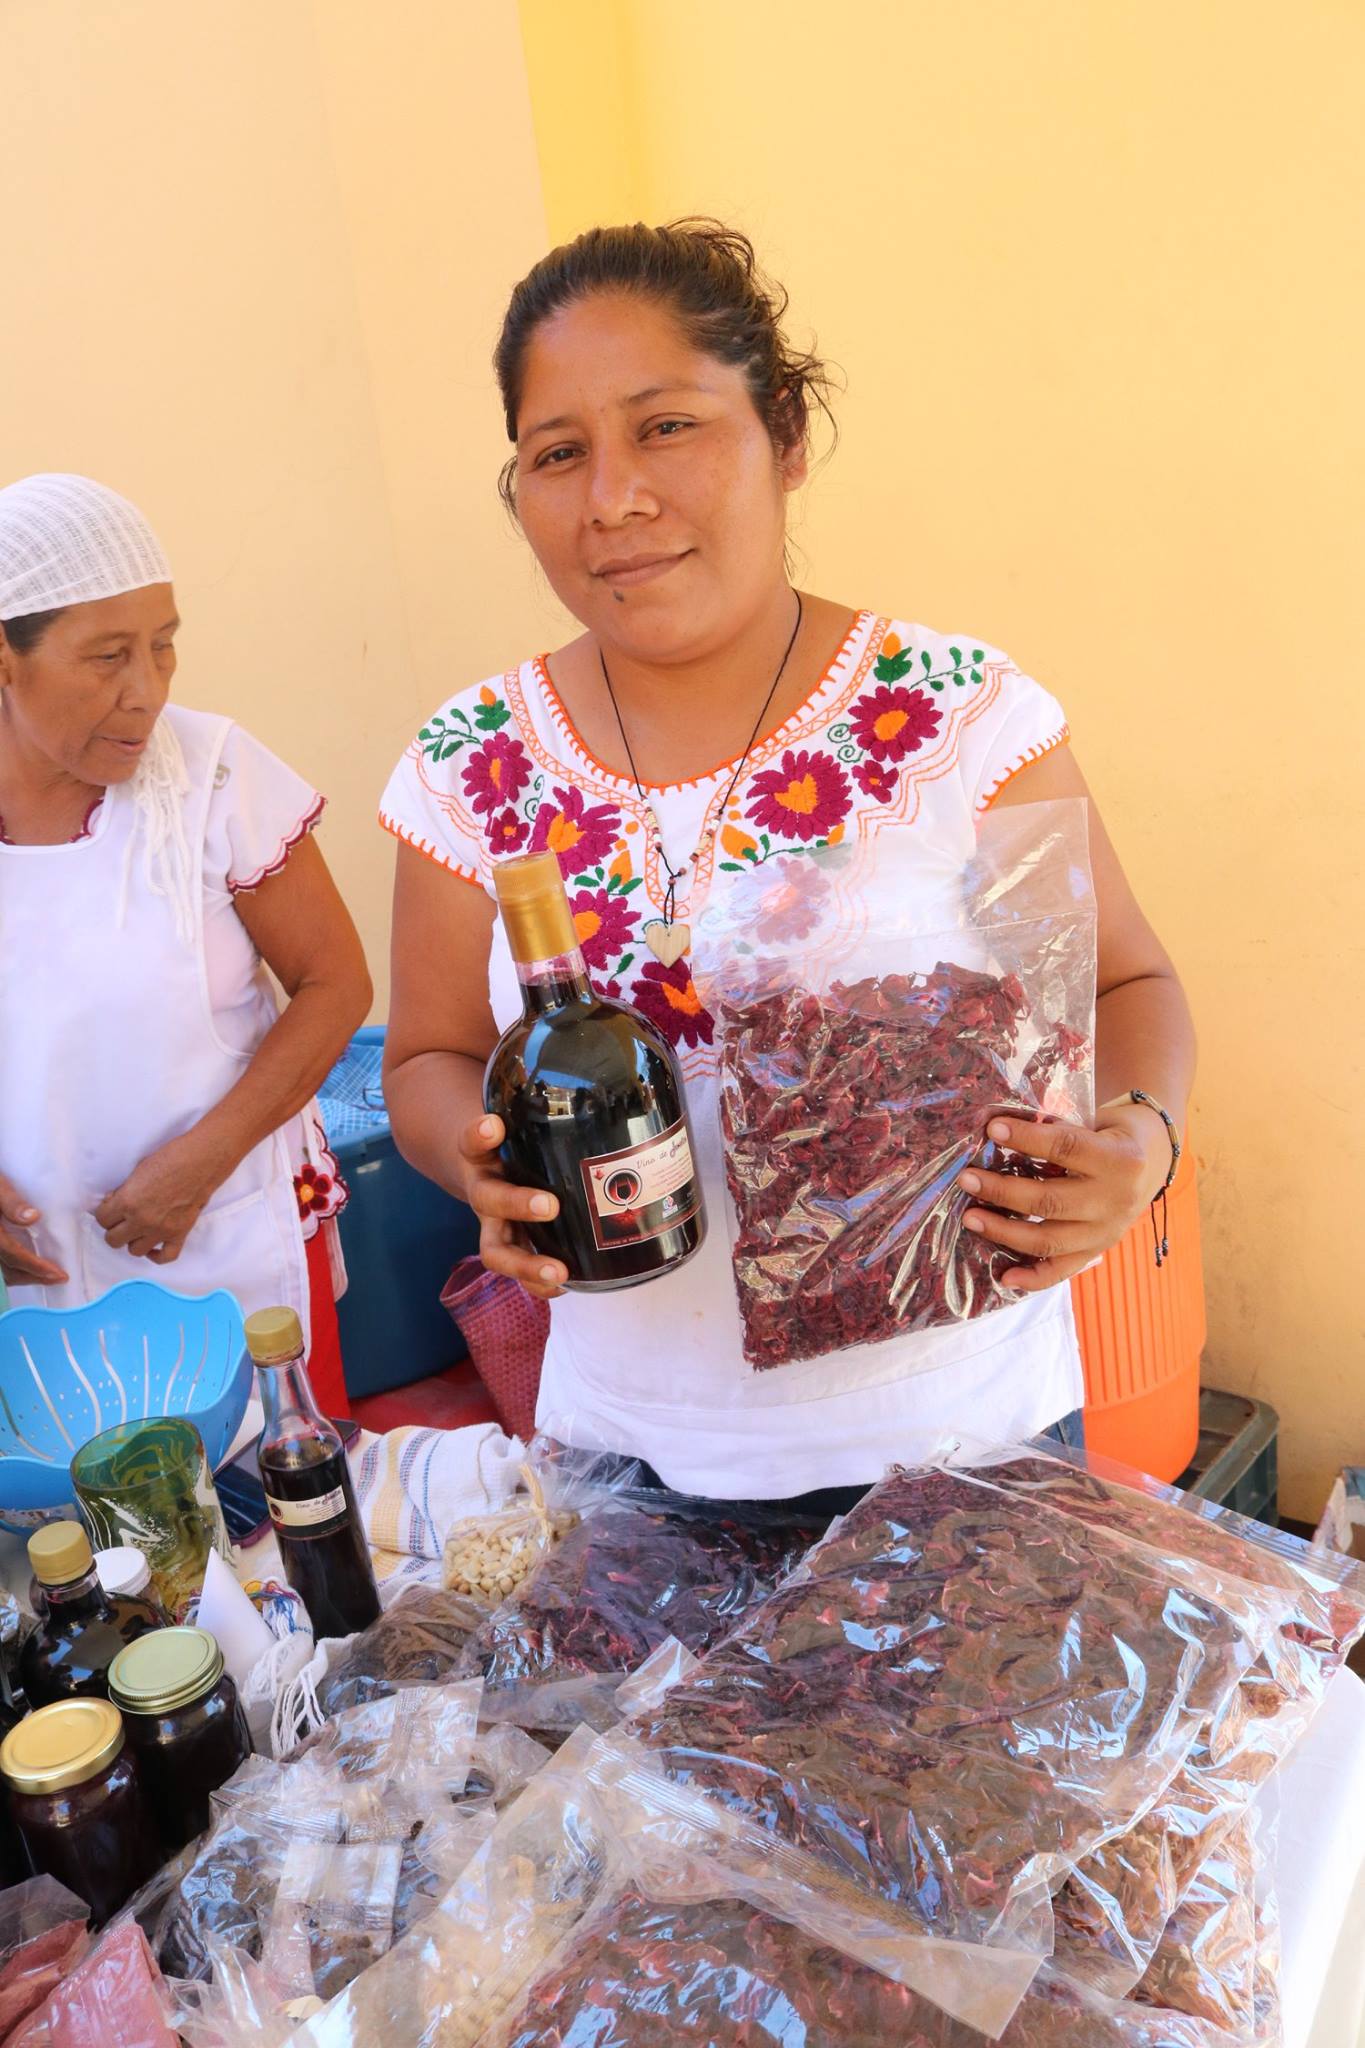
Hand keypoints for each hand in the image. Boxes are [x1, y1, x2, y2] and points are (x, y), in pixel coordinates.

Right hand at [0, 1172, 68, 1287]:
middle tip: (59, 1278)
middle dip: (34, 1277)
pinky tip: (31, 1269)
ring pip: (3, 1274)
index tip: (58, 1273)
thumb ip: (11, 1202)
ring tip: (49, 1276)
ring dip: (25, 1277)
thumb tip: (32, 1217)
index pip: (12, 1254)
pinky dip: (16, 1272)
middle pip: (8, 1271)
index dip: (35, 1266)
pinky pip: (1, 1269)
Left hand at [94, 1130, 232, 1264]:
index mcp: (127, 1202)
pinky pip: (165, 1257)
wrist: (201, 1162)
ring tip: (138, 1229)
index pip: (102, 1219)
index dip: (104, 1212)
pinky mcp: (179, 1234)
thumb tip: (116, 1203)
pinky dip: (157, 1255)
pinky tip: (153, 1246)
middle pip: (113, 1240)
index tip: (111, 1206)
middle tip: (121, 1219)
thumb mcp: (138, 1171)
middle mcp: (141, 1220)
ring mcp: (161, 1230)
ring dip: (133, 1240)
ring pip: (134, 1251)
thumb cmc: (171, 1158)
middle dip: (114, 1228)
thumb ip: (124, 1192)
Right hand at [459, 1114, 566, 1300]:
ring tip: (559, 1271)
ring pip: (497, 1250)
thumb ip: (544, 1109)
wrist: (482, 1167)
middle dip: (517, 1203)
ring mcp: (494, 1225)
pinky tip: (567, 1285)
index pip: (470, 1141)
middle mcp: (484, 1190)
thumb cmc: (512, 1142)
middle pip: (488, 1199)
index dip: (478, 1135)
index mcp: (479, 1156)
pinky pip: (521, 1272)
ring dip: (526, 1264)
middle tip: (549, 1205)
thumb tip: (608, 1076)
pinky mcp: (510, 1248)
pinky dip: (540, 1284)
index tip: (493, 1125)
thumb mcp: (517, 1122)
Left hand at [956, 1100, 1173, 1293]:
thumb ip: (1059, 1130)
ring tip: (971, 1218)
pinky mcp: (1097, 1250)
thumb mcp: (1095, 1122)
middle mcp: (1114, 1199)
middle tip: (967, 1179)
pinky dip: (1032, 1278)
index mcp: (1118, 1159)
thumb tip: (1001, 1130)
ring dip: (1004, 1231)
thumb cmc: (1111, 1134)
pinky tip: (1005, 1276)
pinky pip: (1062, 1270)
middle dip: (1002, 1191)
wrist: (1153, 1160)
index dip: (1027, 1138)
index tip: (992, 1129)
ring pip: (1049, 1240)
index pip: (1066, 1148)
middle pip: (1050, 1201)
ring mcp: (1106, 1231)